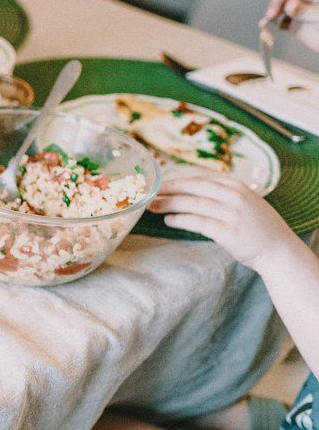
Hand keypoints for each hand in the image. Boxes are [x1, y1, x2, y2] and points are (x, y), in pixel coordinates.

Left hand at [150, 177, 294, 271]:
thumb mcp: (242, 203)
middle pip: (193, 188)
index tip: (159, 184)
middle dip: (169, 189)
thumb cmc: (257, 227)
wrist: (279, 249)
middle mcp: (234, 196)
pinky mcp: (228, 231)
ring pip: (193, 204)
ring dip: (170, 205)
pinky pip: (198, 222)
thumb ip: (220, 196)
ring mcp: (232, 213)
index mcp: (236, 186)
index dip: (177, 182)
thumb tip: (187, 194)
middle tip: (150, 193)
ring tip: (153, 207)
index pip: (200, 180)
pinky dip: (181, 220)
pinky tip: (169, 221)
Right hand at [261, 0, 318, 52]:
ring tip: (267, 21)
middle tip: (272, 13)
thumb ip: (305, 10)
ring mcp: (297, 10)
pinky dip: (270, 23)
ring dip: (271, 12)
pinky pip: (278, 21)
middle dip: (276, 1)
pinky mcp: (293, 24)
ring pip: (278, 6)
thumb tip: (289, 4)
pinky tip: (266, 26)